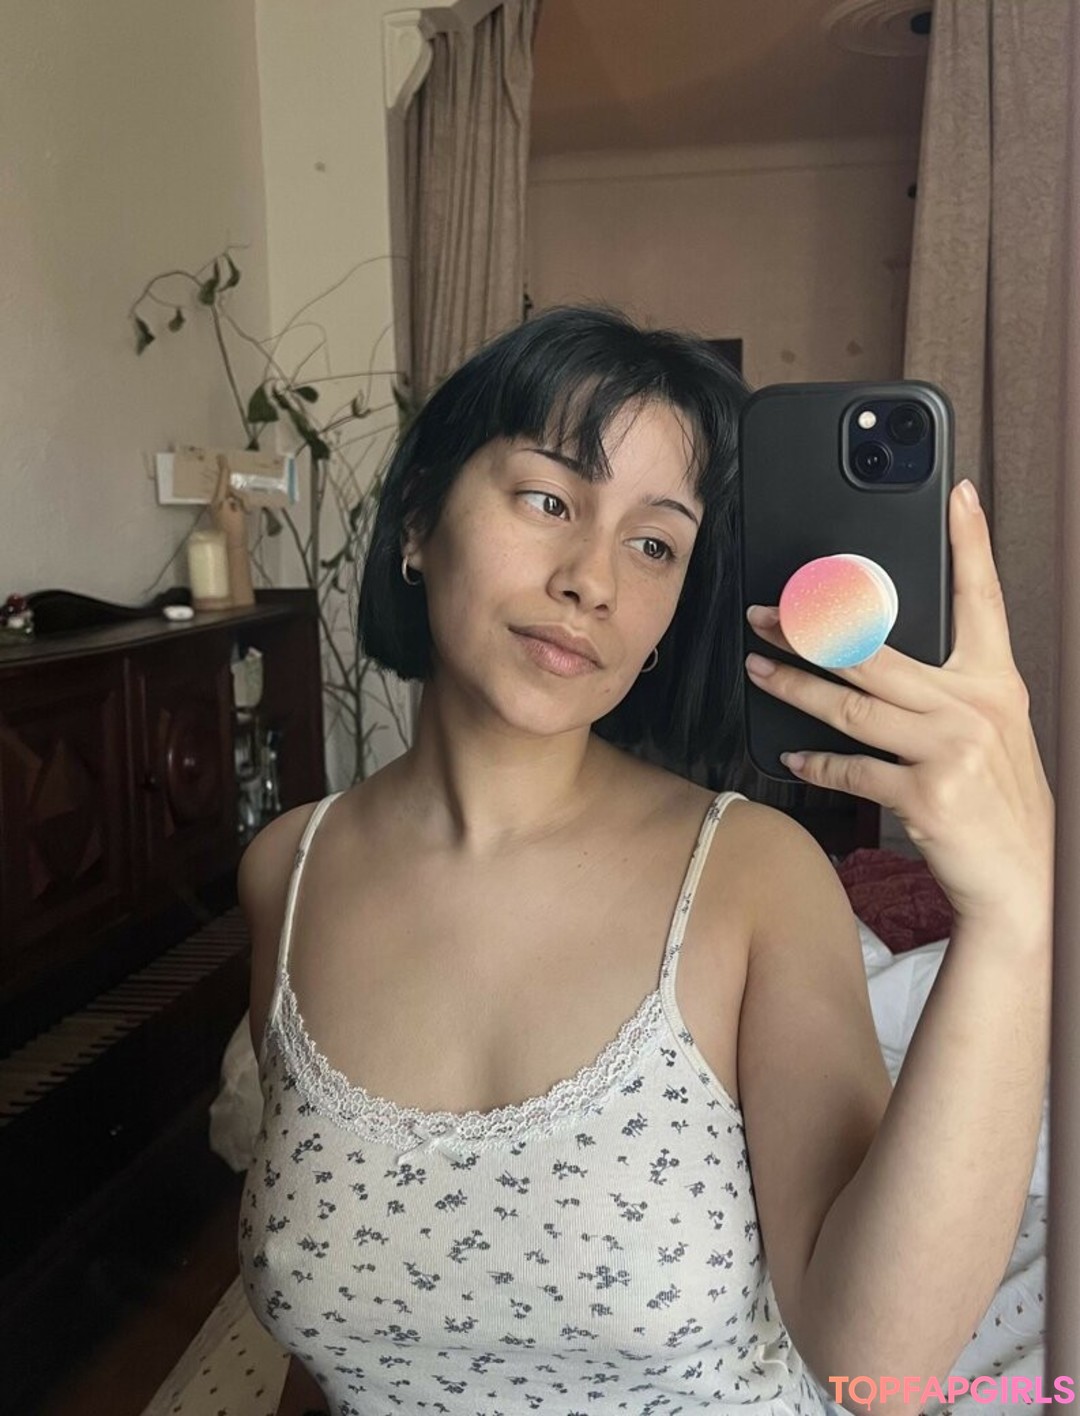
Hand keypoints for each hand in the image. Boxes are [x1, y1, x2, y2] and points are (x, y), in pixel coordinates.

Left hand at [744, 480, 1054, 928]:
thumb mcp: (992, 730)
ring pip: (851, 705)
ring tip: (757, 668)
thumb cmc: (999, 799)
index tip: (959, 495)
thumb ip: (950, 688)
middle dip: (812, 626)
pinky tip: (789, 755)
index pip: (984, 599)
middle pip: (878, 651)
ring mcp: (951, 750)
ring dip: (794, 685)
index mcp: (995, 682)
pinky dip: (816, 762)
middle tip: (765, 611)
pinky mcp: (926, 796)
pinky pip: (852, 769)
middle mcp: (974, 707)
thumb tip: (877, 651)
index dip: (973, 543)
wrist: (1022, 878)